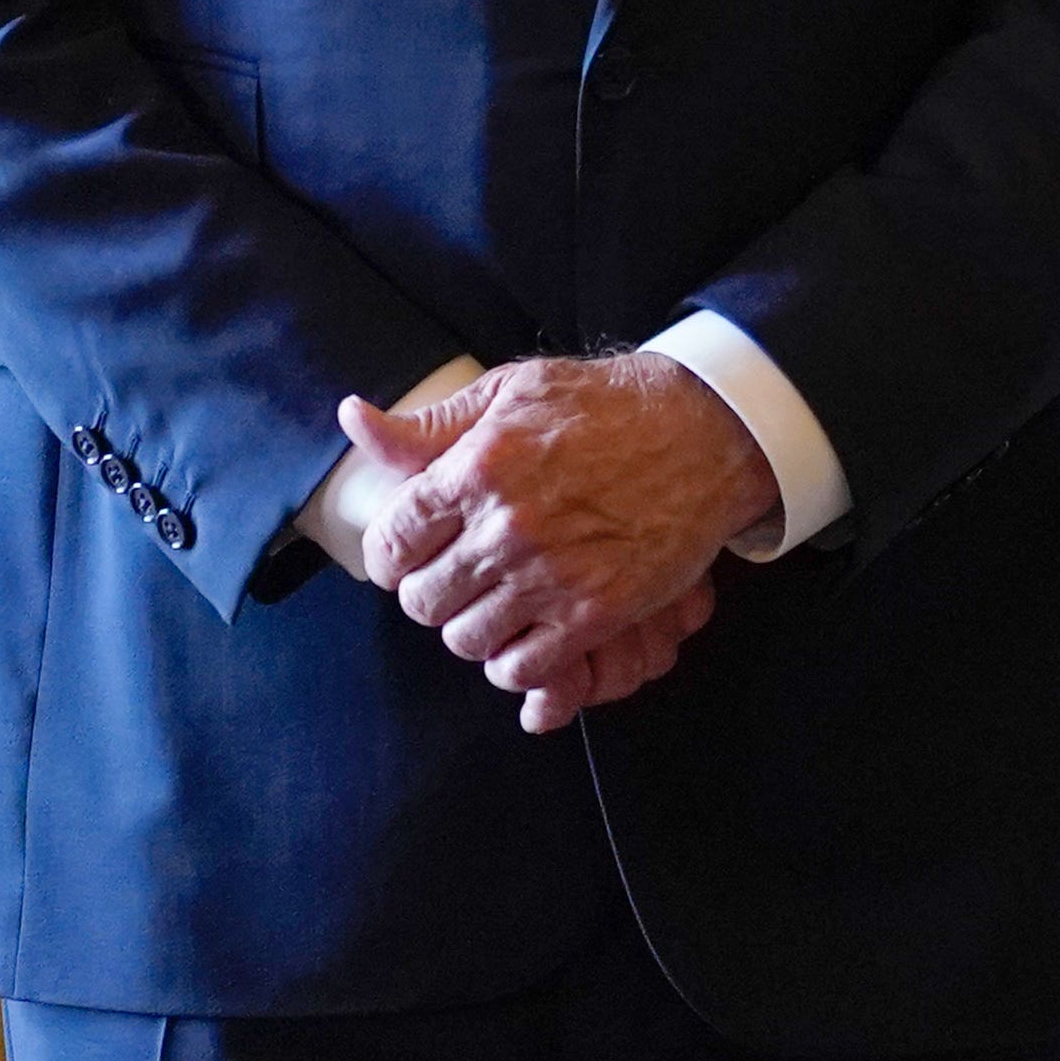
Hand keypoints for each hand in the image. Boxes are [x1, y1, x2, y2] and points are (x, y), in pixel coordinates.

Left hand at [345, 355, 778, 729]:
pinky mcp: (595, 612)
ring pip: (465, 640)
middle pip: (422, 600)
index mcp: (477, 468)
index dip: (395, 555)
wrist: (705, 430)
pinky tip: (526, 633)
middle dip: (431, 591)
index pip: (392, 542)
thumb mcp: (512, 391)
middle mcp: (507, 526)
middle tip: (459, 577)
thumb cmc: (605, 405)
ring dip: (472, 626)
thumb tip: (353, 419)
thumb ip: (430, 423)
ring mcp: (551, 575)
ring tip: (495, 602)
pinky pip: (521, 668)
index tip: (414, 553)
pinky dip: (513, 662)